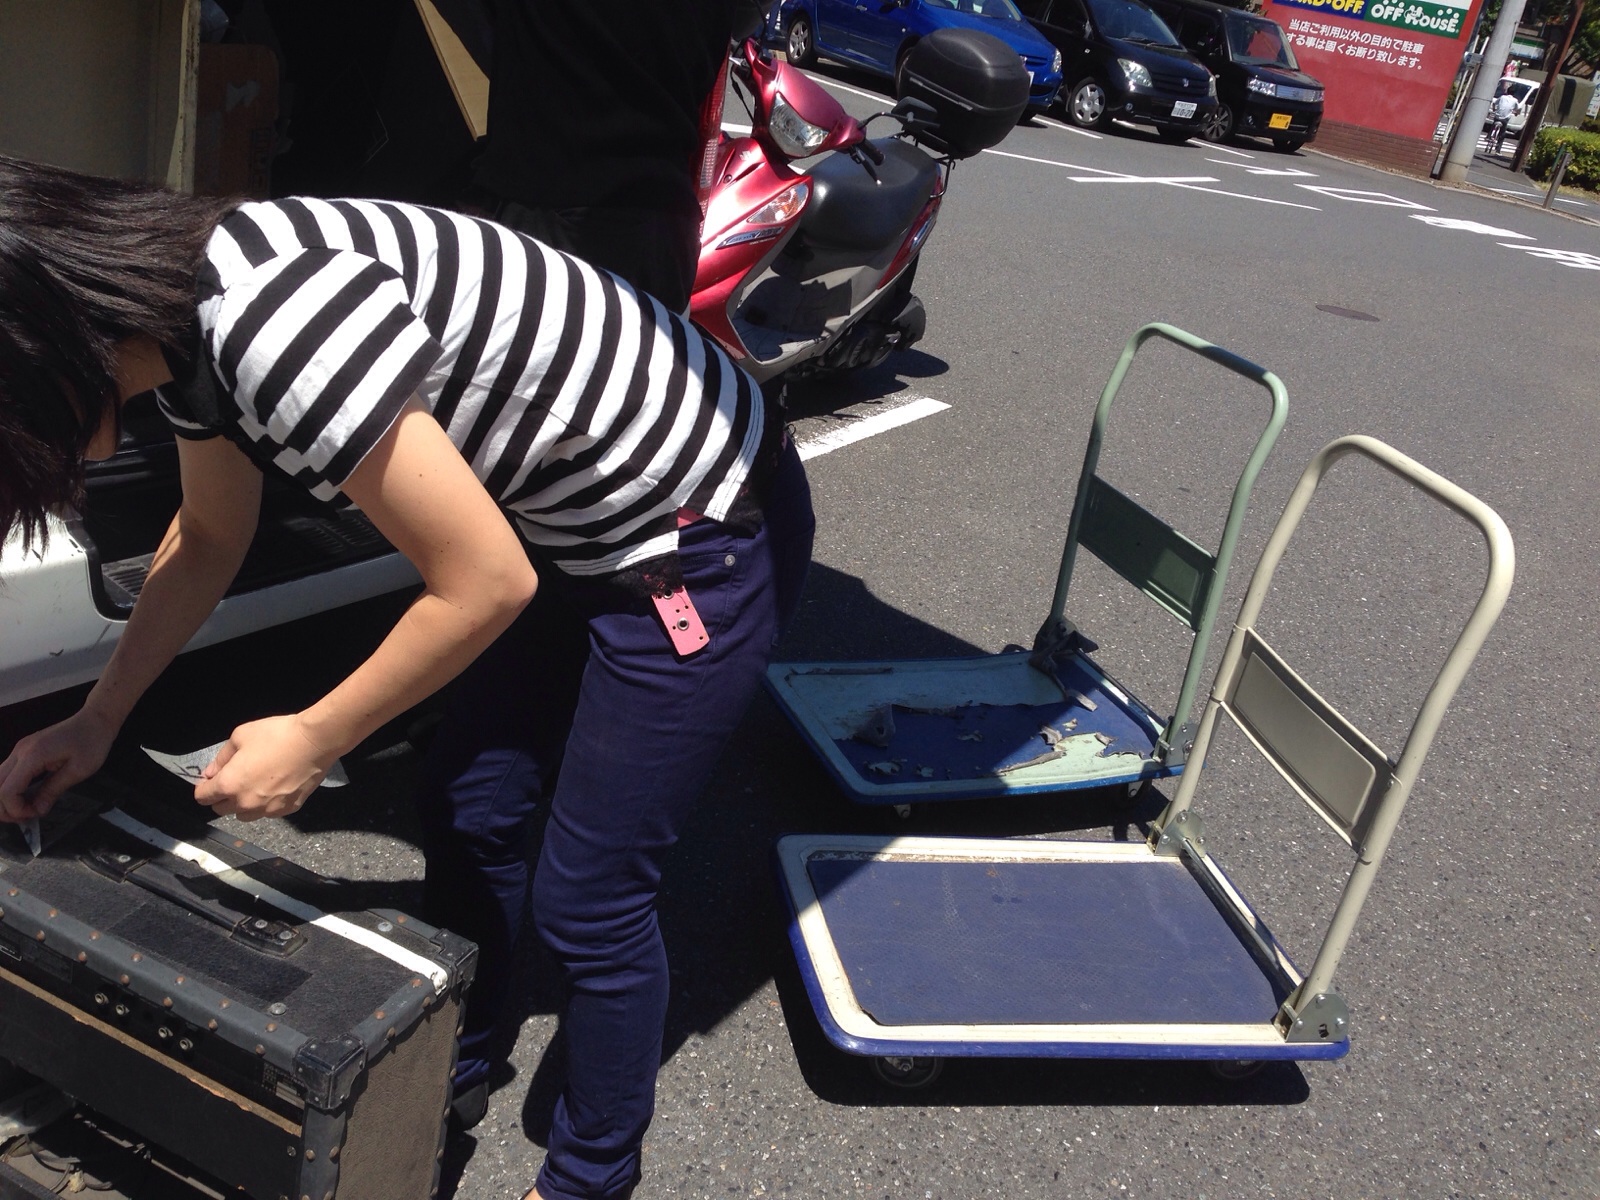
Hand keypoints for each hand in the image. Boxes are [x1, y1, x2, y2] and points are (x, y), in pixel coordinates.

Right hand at [0, 707, 118, 822]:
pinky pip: (9, 774)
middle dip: (6, 808)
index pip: (7, 791)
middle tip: (27, 817)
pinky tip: (28, 798)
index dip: (16, 809)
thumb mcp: (79, 770)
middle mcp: (20, 751)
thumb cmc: (92, 742)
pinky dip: (13, 789)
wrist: (96, 719)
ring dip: (7, 799)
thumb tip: (37, 811)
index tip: (35, 815)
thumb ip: (53, 791)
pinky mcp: (24, 751)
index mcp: (33, 756)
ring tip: (27, 809)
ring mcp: (19, 750)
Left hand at [193, 714, 335, 821]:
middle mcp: (245, 803)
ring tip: (255, 786)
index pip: (203, 797)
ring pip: (244, 815)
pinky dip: (266, 804)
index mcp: (229, 784)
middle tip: (235, 779)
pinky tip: (275, 787)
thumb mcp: (241, 736)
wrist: (315, 743)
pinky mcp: (287, 810)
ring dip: (243, 804)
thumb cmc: (276, 735)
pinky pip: (268, 812)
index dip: (204, 787)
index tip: (211, 780)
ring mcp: (267, 810)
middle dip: (222, 797)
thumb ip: (221, 758)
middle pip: (221, 810)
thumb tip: (211, 773)